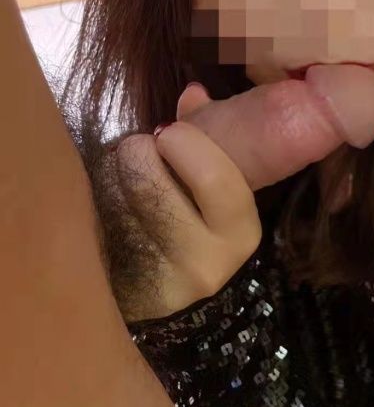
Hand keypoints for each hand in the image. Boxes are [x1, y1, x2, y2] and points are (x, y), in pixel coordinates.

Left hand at [115, 66, 373, 322]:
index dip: (187, 144)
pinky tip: (107, 203)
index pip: (218, 179)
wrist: (183, 314)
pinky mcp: (125, 292)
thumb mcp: (220, 190)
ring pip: (117, 202)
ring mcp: (163, 284)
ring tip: (122, 174)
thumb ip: (214, 137)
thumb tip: (193, 92)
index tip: (170, 134)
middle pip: (152, 184)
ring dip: (112, 176)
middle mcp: (206, 265)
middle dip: (138, 153)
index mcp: (241, 233)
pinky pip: (99, 229)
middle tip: (139, 150)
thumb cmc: (203, 231)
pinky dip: (98, 204)